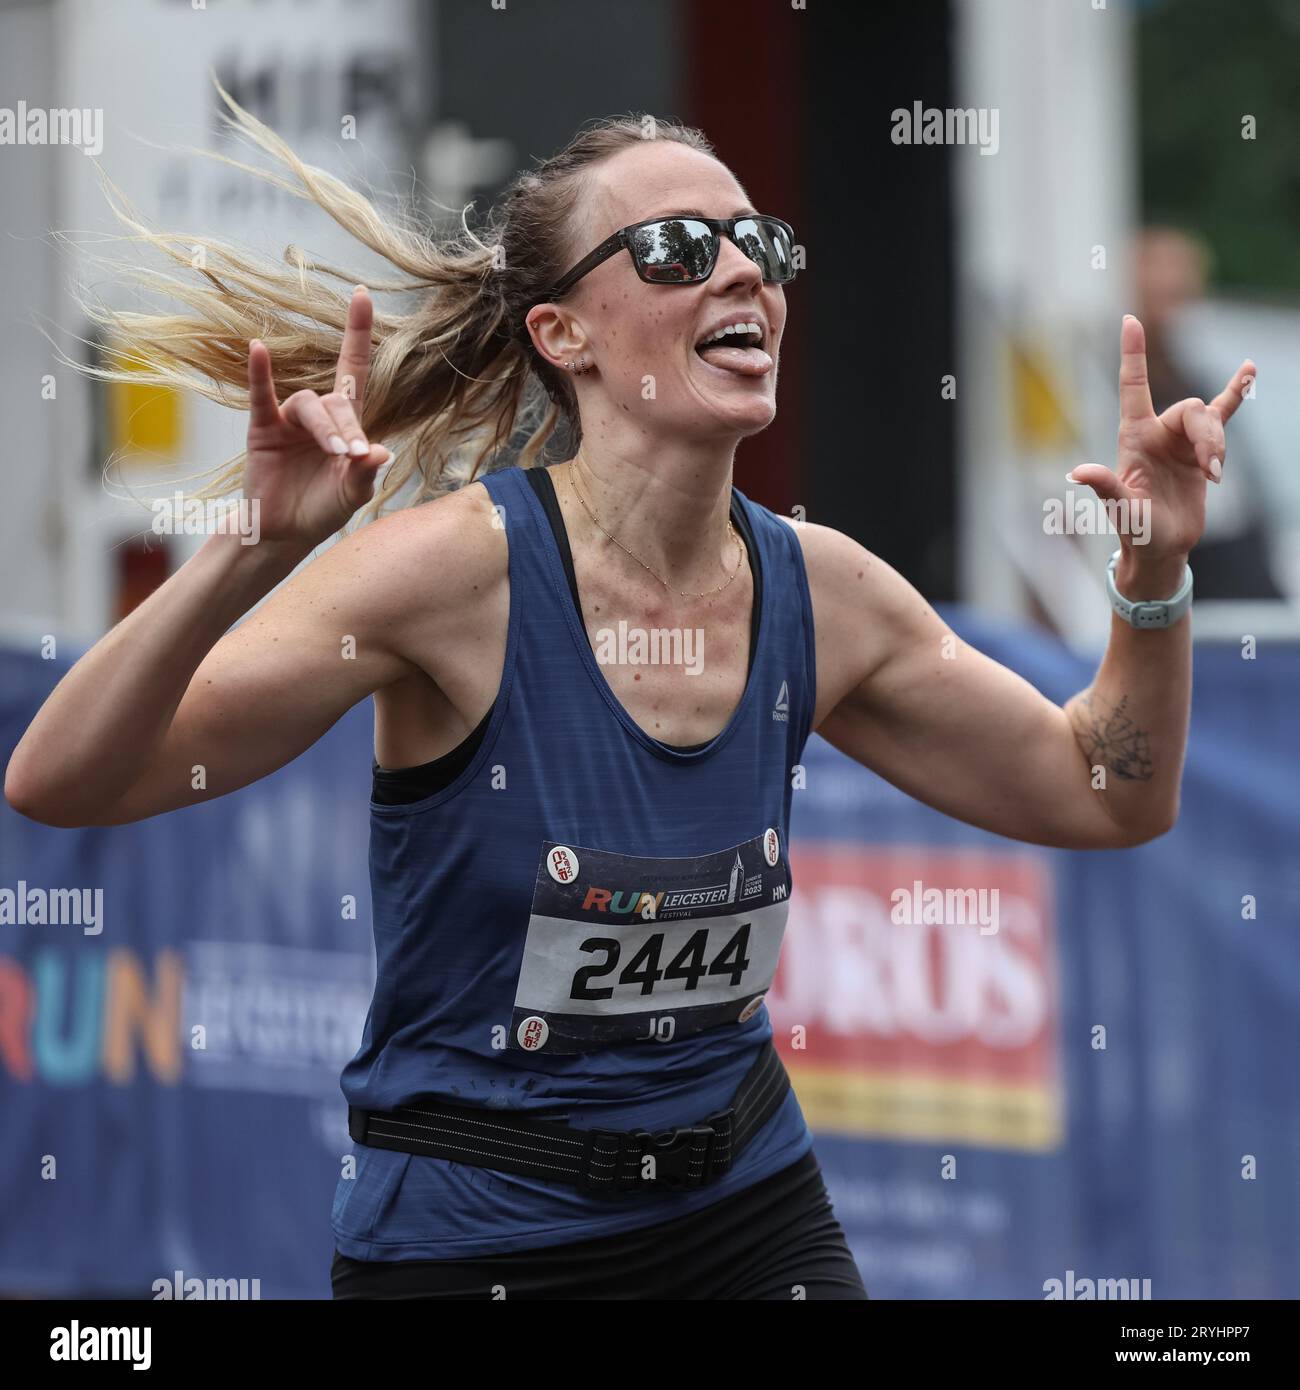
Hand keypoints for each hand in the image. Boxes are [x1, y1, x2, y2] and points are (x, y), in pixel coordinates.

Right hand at [244, 285, 389, 546]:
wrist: (283, 533)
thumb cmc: (322, 511)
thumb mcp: (351, 495)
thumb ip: (364, 474)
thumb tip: (381, 452)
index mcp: (346, 425)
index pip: (354, 370)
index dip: (358, 333)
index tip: (361, 293)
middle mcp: (318, 415)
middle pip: (336, 402)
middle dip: (347, 427)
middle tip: (351, 455)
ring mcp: (289, 420)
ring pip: (309, 405)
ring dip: (323, 427)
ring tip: (335, 453)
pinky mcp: (263, 429)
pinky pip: (261, 396)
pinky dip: (260, 374)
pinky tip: (258, 350)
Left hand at [1069, 314, 1254, 572]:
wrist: (1161, 547)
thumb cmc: (1137, 531)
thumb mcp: (1122, 511)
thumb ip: (1105, 488)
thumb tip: (1077, 473)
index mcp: (1133, 438)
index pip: (1133, 387)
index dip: (1133, 354)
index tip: (1129, 319)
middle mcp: (1156, 432)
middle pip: (1191, 409)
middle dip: (1208, 437)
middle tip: (1212, 472)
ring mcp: (1180, 439)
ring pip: (1210, 419)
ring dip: (1218, 444)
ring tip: (1216, 475)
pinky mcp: (1202, 449)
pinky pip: (1223, 414)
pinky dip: (1235, 394)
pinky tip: (1249, 372)